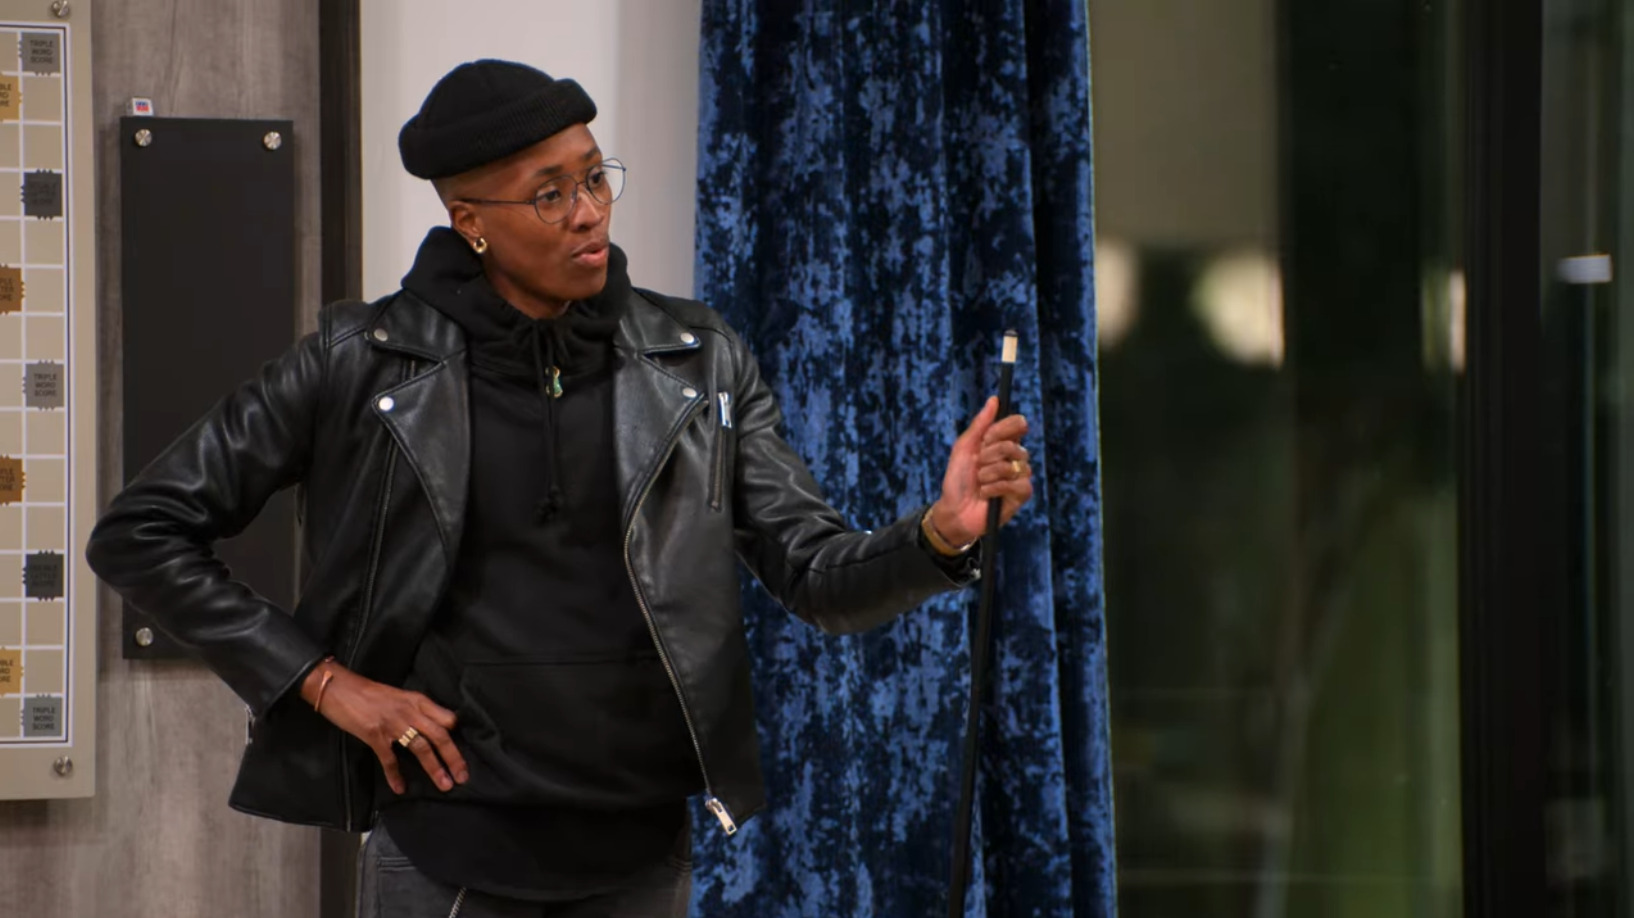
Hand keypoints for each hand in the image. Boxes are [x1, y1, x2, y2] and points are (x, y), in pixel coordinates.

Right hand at [300, 662, 468, 794]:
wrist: (339, 687)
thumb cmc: (368, 692)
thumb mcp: (399, 696)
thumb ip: (416, 710)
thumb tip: (431, 727)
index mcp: (417, 700)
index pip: (446, 718)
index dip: (457, 736)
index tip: (462, 752)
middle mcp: (410, 711)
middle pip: (440, 736)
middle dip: (454, 758)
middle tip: (463, 777)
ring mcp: (393, 723)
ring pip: (421, 748)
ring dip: (434, 768)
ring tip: (444, 785)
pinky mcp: (375, 735)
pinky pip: (390, 759)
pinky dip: (395, 775)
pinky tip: (400, 788)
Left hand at [929, 396, 1033, 547]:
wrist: (954, 510)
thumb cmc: (958, 479)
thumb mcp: (964, 448)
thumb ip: (980, 424)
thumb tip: (994, 399)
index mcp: (1003, 443)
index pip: (1018, 424)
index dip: (1003, 429)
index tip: (986, 439)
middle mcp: (1015, 457)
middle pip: (1013, 444)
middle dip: (988, 456)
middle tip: (977, 467)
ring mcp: (1020, 476)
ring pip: (1011, 465)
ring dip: (987, 474)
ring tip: (979, 483)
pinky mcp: (1022, 494)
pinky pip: (1013, 483)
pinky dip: (993, 488)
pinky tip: (985, 494)